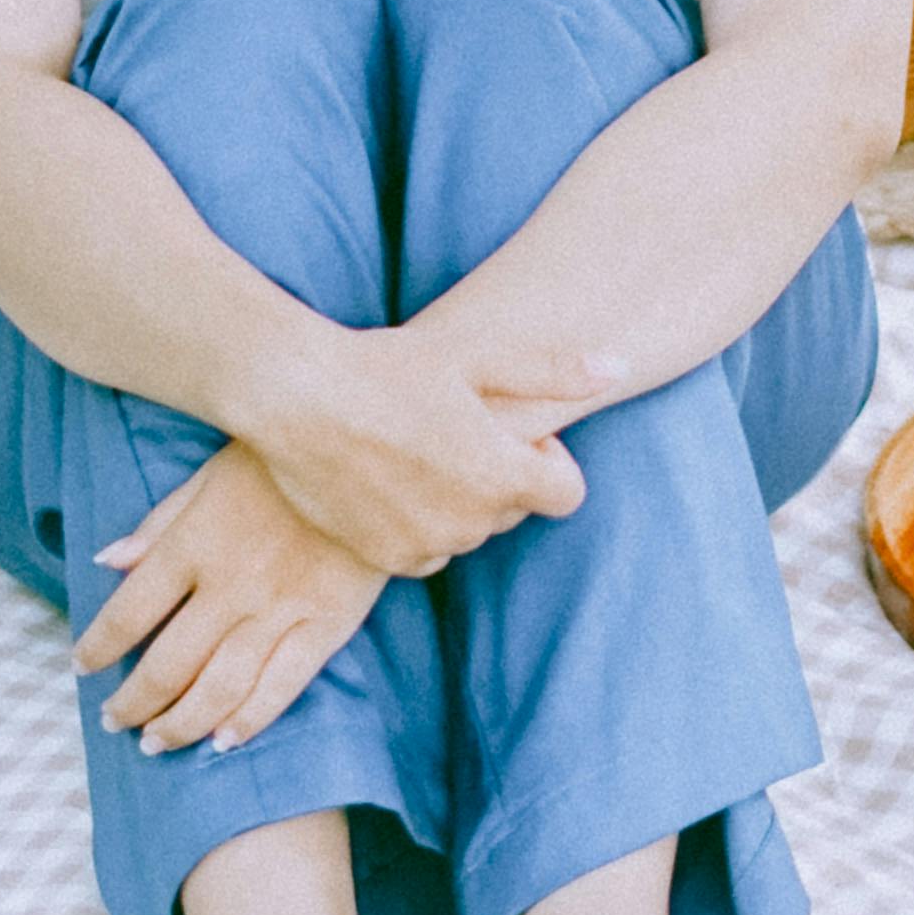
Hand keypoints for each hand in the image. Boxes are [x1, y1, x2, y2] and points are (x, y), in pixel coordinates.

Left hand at [77, 447, 388, 754]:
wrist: (372, 450)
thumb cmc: (283, 458)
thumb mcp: (211, 474)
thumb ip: (160, 523)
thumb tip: (105, 561)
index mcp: (195, 543)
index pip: (130, 611)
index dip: (99, 647)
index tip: (82, 667)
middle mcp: (231, 585)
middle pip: (168, 664)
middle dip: (133, 702)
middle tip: (114, 722)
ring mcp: (281, 609)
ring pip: (218, 687)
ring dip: (180, 724)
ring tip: (156, 744)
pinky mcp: (328, 624)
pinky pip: (283, 686)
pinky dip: (249, 720)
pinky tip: (223, 742)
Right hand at [237, 317, 583, 581]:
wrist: (295, 397)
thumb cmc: (387, 366)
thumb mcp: (477, 354)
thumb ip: (554, 369)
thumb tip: (618, 368)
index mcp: (502, 474)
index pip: (567, 494)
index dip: (550, 459)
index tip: (513, 429)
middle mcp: (469, 522)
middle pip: (515, 510)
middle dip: (501, 475)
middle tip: (455, 429)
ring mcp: (424, 546)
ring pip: (468, 532)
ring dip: (459, 502)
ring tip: (417, 449)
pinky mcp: (383, 560)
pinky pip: (425, 552)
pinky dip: (419, 524)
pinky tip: (388, 477)